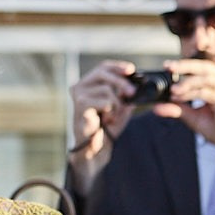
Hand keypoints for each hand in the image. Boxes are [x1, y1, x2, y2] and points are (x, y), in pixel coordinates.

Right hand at [67, 61, 136, 176]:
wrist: (94, 148)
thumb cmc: (105, 127)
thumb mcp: (120, 107)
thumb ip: (126, 94)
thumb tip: (136, 83)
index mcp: (88, 85)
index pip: (102, 67)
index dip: (117, 66)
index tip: (131, 70)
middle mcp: (79, 87)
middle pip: (102, 73)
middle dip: (121, 82)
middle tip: (132, 93)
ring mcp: (78, 96)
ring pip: (106, 89)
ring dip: (116, 104)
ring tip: (112, 116)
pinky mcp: (80, 107)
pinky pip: (104, 101)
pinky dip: (111, 111)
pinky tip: (107, 120)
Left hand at [149, 57, 214, 173]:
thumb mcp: (193, 116)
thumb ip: (177, 109)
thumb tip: (156, 107)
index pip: (205, 67)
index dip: (186, 64)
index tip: (168, 66)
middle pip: (206, 67)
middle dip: (185, 66)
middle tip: (169, 68)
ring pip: (206, 79)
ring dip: (187, 83)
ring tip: (173, 90)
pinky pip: (207, 93)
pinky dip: (191, 94)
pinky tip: (180, 98)